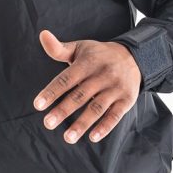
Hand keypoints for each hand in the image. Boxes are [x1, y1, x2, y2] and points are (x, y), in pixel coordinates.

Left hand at [32, 29, 142, 143]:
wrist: (134, 56)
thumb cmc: (98, 55)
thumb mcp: (80, 48)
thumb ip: (58, 48)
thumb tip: (42, 34)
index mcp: (87, 63)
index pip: (66, 79)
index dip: (52, 92)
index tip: (38, 105)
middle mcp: (102, 75)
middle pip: (80, 95)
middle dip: (63, 110)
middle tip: (47, 123)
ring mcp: (115, 88)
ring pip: (97, 108)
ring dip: (82, 124)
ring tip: (67, 138)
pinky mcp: (127, 99)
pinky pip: (115, 115)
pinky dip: (105, 127)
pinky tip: (92, 137)